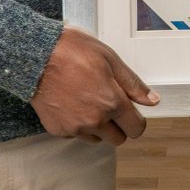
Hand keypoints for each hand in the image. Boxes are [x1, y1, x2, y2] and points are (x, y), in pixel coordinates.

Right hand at [30, 26, 158, 144]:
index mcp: (111, 102)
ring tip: (88, 99)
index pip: (136, 129)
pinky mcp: (58, 130)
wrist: (37, 55)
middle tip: (108, 102)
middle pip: (118, 138)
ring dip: (98, 126)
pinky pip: (76, 134)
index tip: (130, 110)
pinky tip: (72, 102)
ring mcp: (75, 128)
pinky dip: (78, 124)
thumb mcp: (110, 59)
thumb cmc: (73, 51)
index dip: (136, 119)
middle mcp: (94, 120)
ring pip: (97, 138)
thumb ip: (133, 84)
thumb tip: (153, 100)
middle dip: (118, 124)